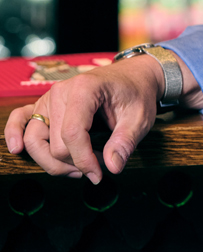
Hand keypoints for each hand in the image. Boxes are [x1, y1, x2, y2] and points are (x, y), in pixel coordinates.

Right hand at [3, 54, 202, 183]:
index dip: (84, 161)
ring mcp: (50, 98)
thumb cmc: (136, 94)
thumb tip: (112, 167)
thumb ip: (125, 142)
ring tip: (75, 168)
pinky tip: (16, 148)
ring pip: (34, 139)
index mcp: (85, 89)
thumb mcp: (139, 117)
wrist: (133, 77)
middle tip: (96, 168)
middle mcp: (61, 91)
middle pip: (55, 142)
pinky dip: (14, 133)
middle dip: (74, 163)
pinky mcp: (45, 105)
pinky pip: (21, 118)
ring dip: (51, 161)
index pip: (73, 134)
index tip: (99, 175)